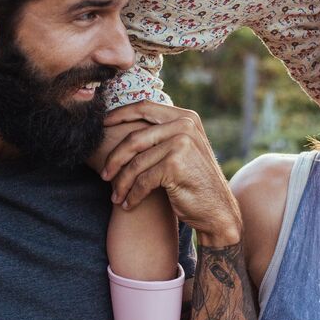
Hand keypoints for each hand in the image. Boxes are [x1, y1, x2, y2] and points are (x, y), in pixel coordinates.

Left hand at [100, 102, 241, 244]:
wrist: (217, 211)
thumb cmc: (194, 182)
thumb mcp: (182, 149)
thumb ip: (161, 134)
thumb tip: (122, 120)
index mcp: (186, 117)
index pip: (144, 107)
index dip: (119, 115)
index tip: (101, 126)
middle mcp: (185, 126)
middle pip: (134, 138)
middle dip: (114, 159)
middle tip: (104, 175)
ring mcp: (181, 144)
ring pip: (136, 163)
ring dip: (122, 183)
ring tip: (116, 196)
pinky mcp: (175, 165)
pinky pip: (142, 181)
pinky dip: (133, 195)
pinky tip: (129, 204)